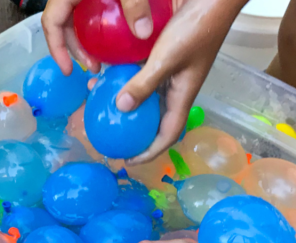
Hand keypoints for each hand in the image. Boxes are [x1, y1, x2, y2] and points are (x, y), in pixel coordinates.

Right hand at [42, 0, 178, 75]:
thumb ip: (134, 2)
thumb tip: (142, 32)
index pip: (51, 22)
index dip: (56, 48)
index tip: (67, 69)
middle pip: (65, 24)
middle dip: (75, 50)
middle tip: (94, 67)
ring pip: (79, 18)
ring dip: (88, 40)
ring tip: (105, 57)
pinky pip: (95, 9)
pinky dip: (102, 25)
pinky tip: (120, 35)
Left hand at [118, 0, 244, 162]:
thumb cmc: (196, 28)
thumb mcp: (167, 58)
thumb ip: (144, 83)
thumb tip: (121, 108)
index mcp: (183, 96)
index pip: (167, 135)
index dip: (150, 152)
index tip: (128, 160)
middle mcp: (176, 87)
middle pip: (154, 118)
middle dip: (133, 129)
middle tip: (110, 135)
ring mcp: (171, 71)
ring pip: (145, 95)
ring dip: (124, 100)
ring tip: (99, 102)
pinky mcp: (164, 55)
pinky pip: (142, 73)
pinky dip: (125, 77)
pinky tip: (106, 73)